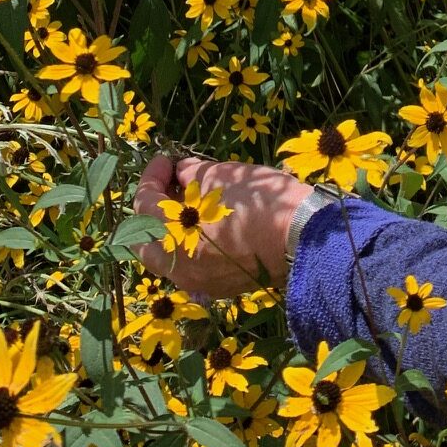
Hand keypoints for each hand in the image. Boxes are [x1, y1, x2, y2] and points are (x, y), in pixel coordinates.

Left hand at [132, 153, 309, 299]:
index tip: (167, 160)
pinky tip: (206, 225)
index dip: (153, 176)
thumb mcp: (221, 175)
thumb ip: (191, 174)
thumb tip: (181, 172)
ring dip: (170, 227)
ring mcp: (197, 281)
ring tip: (189, 203)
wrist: (301, 237)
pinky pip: (192, 265)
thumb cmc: (257, 201)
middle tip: (170, 184)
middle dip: (153, 208)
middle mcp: (176, 266)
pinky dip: (190, 244)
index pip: (144, 203)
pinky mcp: (218, 287)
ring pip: (168, 255)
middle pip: (146, 237)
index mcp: (171, 236)